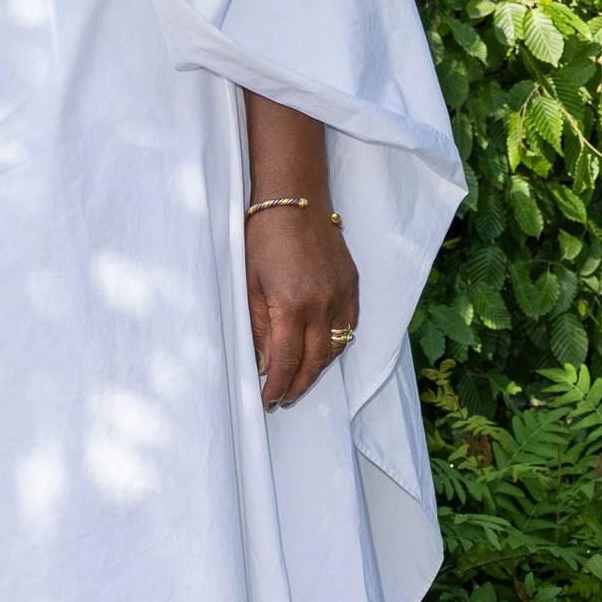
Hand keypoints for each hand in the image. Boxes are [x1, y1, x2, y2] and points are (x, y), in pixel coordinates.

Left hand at [245, 203, 360, 409]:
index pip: (287, 361)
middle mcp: (321, 305)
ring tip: (299, 379)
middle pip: (315, 362)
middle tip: (282, 398)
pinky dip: (334, 344)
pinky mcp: (352, 286)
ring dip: (318, 368)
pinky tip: (319, 350)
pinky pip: (349, 326)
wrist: (294, 200)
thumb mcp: (248, 284)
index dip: (278, 386)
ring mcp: (341, 295)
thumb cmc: (262, 238)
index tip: (267, 400)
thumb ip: (257, 327)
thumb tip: (264, 363)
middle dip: (298, 385)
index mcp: (290, 305)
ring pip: (335, 348)